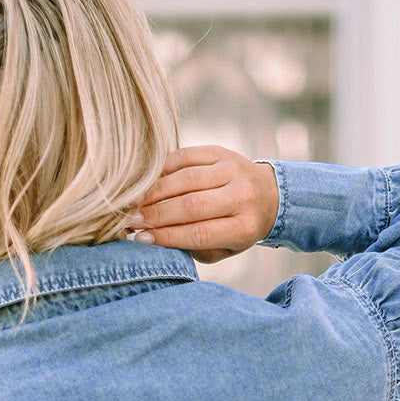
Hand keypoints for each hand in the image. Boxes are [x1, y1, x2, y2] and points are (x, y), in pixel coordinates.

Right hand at [119, 145, 279, 262]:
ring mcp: (232, 169)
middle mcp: (242, 196)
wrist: (267, 195)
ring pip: (187, 179)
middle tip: (131, 220)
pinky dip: (163, 169)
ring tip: (136, 203)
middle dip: (157, 214)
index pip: (200, 232)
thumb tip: (156, 239)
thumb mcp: (222, 249)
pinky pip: (186, 156)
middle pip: (192, 205)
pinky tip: (149, 182)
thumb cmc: (236, 229)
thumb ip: (195, 247)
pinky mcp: (221, 151)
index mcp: (244, 227)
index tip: (140, 239)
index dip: (167, 235)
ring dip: (156, 191)